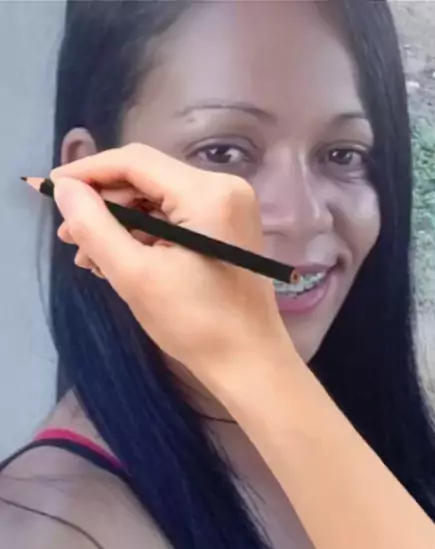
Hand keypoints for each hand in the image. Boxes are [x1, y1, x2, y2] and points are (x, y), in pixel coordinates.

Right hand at [51, 144, 290, 387]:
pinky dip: (144, 236)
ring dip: (119, 224)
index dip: (87, 172)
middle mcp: (224, 188)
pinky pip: (174, 219)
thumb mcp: (135, 276)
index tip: (48, 190)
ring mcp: (229, 209)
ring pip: (157, 200)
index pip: (135, 162)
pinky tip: (117, 260)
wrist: (249, 364)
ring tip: (86, 257)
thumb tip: (64, 190)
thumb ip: (95, 227)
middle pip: (146, 179)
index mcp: (208, 193)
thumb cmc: (196, 325)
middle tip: (67, 237)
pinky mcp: (226, 230)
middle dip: (102, 205)